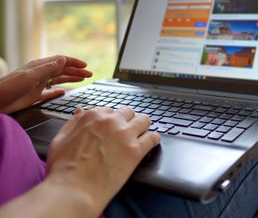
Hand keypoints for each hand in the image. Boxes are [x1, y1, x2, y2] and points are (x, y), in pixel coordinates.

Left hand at [0, 55, 92, 113]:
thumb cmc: (10, 87)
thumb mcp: (31, 76)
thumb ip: (48, 68)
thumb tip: (63, 60)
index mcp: (39, 66)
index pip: (60, 61)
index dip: (74, 62)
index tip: (85, 65)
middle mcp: (40, 74)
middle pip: (62, 70)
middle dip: (76, 71)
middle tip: (89, 74)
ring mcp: (38, 85)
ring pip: (59, 80)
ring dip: (71, 79)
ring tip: (83, 79)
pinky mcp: (34, 96)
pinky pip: (50, 92)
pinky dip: (58, 91)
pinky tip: (65, 91)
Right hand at [45, 107, 160, 215]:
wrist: (74, 190)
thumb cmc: (64, 169)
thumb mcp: (60, 139)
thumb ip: (73, 123)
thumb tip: (80, 111)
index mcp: (93, 116)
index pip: (110, 110)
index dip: (112, 120)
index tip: (113, 127)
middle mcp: (111, 122)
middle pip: (129, 112)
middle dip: (128, 121)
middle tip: (126, 132)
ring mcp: (125, 135)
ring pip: (144, 120)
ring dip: (143, 127)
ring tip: (141, 134)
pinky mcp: (136, 150)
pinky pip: (153, 137)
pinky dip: (154, 139)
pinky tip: (151, 143)